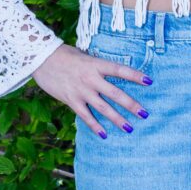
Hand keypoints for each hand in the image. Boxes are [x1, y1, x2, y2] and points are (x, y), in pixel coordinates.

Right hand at [33, 43, 150, 137]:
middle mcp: (91, 78)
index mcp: (96, 64)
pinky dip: (95, 126)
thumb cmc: (64, 55)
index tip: (149, 81)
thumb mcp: (84, 56)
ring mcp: (81, 91)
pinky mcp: (71, 100)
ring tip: (130, 128)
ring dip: (117, 119)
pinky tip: (104, 134)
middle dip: (131, 105)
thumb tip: (111, 72)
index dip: (135, 75)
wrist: (41, 59)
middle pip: (115, 93)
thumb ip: (97, 66)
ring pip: (103, 108)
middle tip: (144, 114)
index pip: (120, 70)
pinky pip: (85, 116)